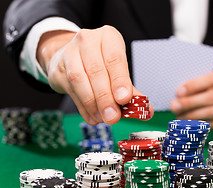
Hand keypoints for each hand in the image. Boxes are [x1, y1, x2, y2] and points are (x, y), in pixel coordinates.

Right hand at [37, 26, 152, 124]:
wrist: (70, 56)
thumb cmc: (101, 63)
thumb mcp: (118, 70)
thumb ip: (131, 90)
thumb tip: (147, 111)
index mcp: (108, 37)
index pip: (114, 58)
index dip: (119, 80)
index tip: (124, 99)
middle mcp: (88, 40)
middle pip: (96, 71)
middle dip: (106, 98)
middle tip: (113, 117)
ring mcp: (70, 52)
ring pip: (80, 79)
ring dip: (93, 104)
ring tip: (103, 118)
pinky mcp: (59, 67)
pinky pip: (71, 89)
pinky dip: (83, 107)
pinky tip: (92, 117)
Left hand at [170, 70, 212, 137]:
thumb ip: (210, 85)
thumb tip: (182, 92)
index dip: (195, 85)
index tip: (179, 91)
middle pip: (212, 97)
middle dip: (190, 102)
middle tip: (175, 105)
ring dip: (192, 115)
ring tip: (179, 116)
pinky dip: (201, 124)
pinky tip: (190, 123)